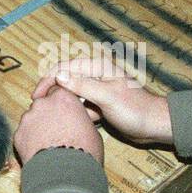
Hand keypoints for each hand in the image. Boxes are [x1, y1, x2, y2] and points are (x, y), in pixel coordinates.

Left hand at [14, 85, 104, 165]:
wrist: (65, 173)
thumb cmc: (85, 152)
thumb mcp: (91, 130)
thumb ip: (78, 119)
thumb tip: (77, 123)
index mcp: (63, 99)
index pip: (57, 91)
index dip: (59, 102)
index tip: (61, 110)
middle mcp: (43, 104)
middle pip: (42, 104)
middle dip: (47, 115)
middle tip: (56, 131)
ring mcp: (28, 118)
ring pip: (31, 119)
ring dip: (37, 128)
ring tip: (49, 145)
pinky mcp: (18, 134)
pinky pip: (24, 134)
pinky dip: (29, 141)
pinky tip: (39, 152)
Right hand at [31, 59, 172, 145]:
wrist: (155, 126)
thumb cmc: (135, 110)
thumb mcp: (107, 97)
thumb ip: (83, 85)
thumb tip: (58, 76)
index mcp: (98, 66)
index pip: (64, 68)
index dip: (47, 80)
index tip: (36, 97)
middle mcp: (96, 74)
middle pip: (66, 79)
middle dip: (53, 92)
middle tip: (40, 108)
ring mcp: (98, 89)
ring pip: (73, 93)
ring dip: (65, 103)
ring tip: (53, 116)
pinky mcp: (100, 102)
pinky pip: (82, 104)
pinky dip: (77, 112)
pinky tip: (73, 121)